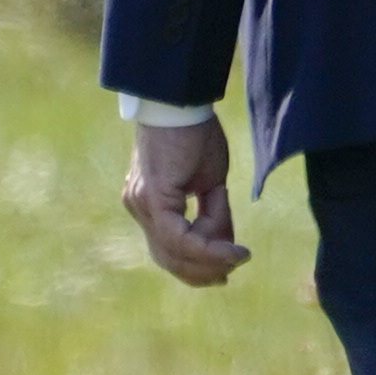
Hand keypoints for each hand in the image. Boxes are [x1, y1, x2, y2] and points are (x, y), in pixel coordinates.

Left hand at [124, 117, 247, 286]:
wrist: (179, 101)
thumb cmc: (195, 132)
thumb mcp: (211, 179)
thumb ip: (213, 213)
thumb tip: (225, 244)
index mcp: (148, 203)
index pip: (168, 248)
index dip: (196, 266)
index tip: (226, 270)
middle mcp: (139, 207)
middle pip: (166, 257)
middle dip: (201, 272)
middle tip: (230, 273)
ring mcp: (141, 204)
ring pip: (171, 252)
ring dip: (207, 261)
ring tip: (236, 258)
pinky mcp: (151, 197)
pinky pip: (176, 236)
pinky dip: (204, 247)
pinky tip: (230, 250)